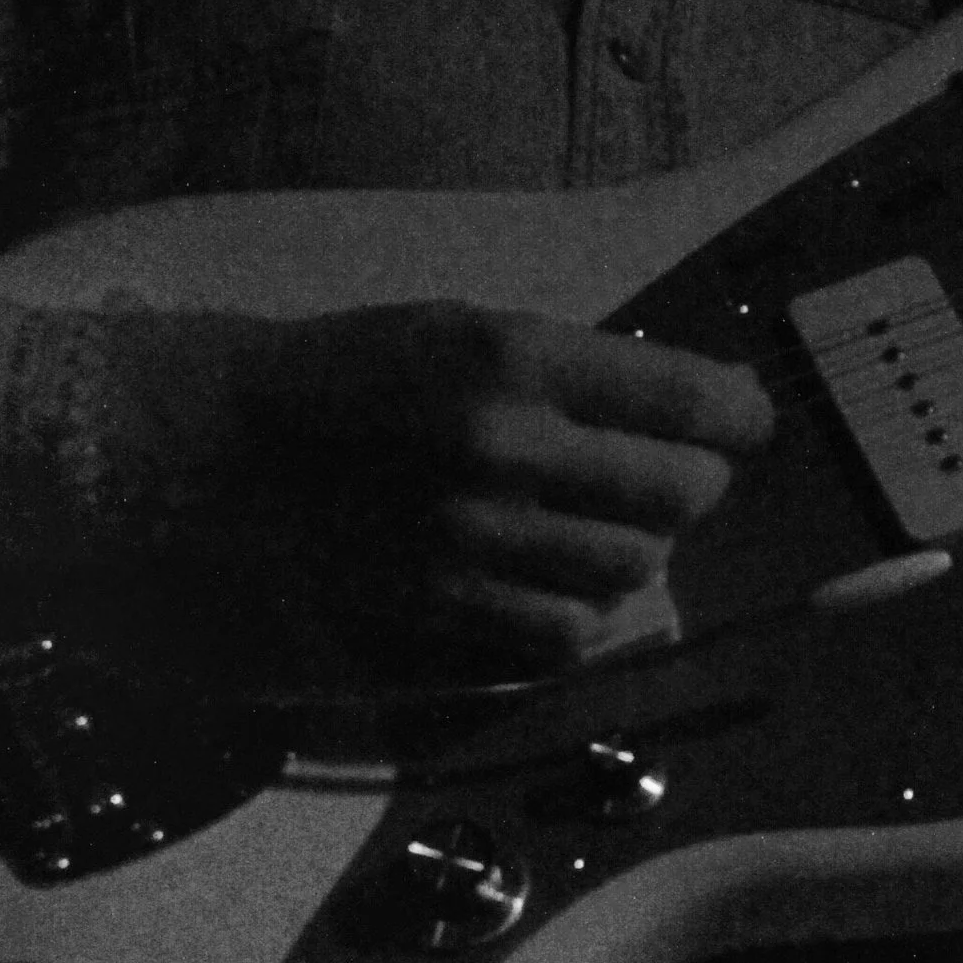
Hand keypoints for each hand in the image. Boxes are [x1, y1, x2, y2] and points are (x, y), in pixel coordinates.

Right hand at [74, 301, 774, 683]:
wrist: (216, 444)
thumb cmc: (347, 371)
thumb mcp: (458, 328)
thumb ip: (567, 369)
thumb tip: (685, 410)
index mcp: (513, 356)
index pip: (689, 400)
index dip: (740, 417)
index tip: (745, 423)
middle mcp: (506, 448)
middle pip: (679, 492)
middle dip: (694, 483)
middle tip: (675, 475)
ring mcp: (475, 537)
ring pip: (633, 567)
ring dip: (641, 548)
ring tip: (609, 526)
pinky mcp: (442, 605)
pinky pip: (565, 633)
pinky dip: (587, 613)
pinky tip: (564, 585)